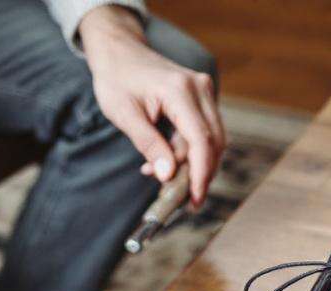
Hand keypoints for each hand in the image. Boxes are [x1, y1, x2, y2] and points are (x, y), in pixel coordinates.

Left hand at [79, 7, 225, 206]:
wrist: (119, 51)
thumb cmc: (116, 80)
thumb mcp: (124, 115)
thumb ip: (148, 145)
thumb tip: (167, 175)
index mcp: (179, 90)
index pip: (201, 140)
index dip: (200, 173)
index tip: (194, 199)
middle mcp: (199, 88)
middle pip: (213, 142)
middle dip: (200, 174)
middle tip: (180, 199)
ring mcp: (203, 90)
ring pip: (212, 139)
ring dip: (193, 163)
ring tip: (162, 176)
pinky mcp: (201, 96)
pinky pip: (204, 130)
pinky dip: (190, 150)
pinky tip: (166, 159)